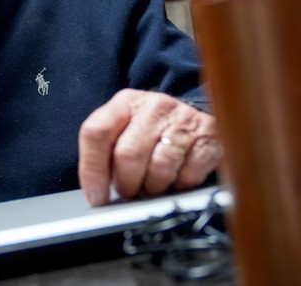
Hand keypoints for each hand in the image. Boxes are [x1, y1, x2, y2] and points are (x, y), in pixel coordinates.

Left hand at [77, 89, 221, 205]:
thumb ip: (106, 154)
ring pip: (160, 169)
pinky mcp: (209, 135)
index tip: (96, 197)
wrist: (193, 119)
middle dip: (127, 184)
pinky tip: (178, 177)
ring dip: (155, 187)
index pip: (96, 132)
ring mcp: (183, 118)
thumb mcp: (124, 132)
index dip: (92, 170)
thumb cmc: (152, 133)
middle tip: (131, 191)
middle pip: (128, 155)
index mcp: (125, 103)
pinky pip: (189, 175)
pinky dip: (181, 185)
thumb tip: (97, 195)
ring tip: (154, 184)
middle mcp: (154, 106)